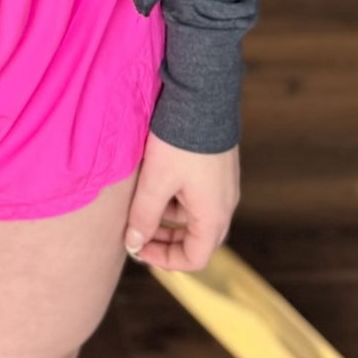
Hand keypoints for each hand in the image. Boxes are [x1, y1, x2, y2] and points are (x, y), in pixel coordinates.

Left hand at [122, 131, 239, 271]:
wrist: (203, 97)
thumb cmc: (180, 142)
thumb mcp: (156, 181)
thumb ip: (144, 216)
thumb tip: (133, 245)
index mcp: (214, 215)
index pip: (195, 258)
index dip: (166, 260)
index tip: (140, 248)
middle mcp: (225, 204)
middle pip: (198, 239)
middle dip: (167, 240)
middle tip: (139, 231)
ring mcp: (224, 185)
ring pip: (197, 216)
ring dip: (170, 217)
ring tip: (143, 202)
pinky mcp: (219, 168)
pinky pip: (199, 196)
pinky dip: (178, 198)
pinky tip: (158, 181)